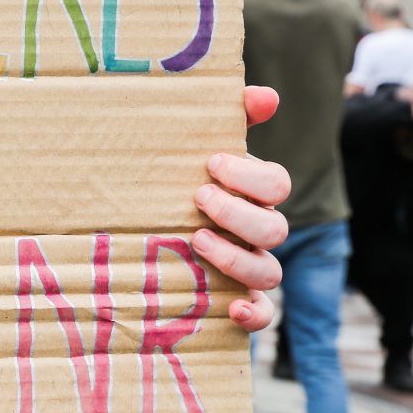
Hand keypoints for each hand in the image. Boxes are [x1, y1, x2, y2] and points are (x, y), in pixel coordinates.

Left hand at [191, 86, 289, 333]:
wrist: (135, 242)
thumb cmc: (170, 187)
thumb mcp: (188, 152)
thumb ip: (227, 119)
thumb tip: (267, 96)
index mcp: (250, 196)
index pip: (276, 184)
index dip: (250, 176)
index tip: (211, 164)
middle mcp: (256, 233)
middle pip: (275, 228)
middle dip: (239, 213)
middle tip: (198, 198)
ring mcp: (249, 270)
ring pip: (269, 271)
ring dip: (237, 257)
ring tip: (198, 240)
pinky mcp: (237, 303)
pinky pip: (266, 316)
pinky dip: (256, 314)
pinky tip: (233, 308)